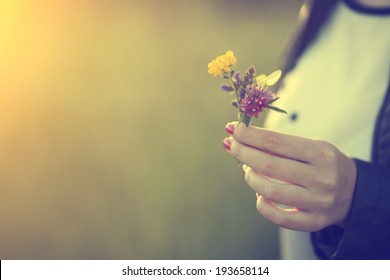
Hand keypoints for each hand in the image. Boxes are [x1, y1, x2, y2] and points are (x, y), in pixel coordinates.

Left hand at [223, 122, 356, 231]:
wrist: (353, 191)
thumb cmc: (324, 164)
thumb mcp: (311, 146)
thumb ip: (279, 144)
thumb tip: (239, 135)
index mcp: (321, 154)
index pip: (276, 142)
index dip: (250, 136)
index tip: (234, 129)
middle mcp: (321, 178)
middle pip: (269, 165)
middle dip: (243, 152)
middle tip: (231, 144)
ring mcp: (318, 202)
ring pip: (270, 191)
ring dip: (250, 177)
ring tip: (247, 169)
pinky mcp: (313, 221)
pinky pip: (278, 218)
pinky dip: (262, 204)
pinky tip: (259, 194)